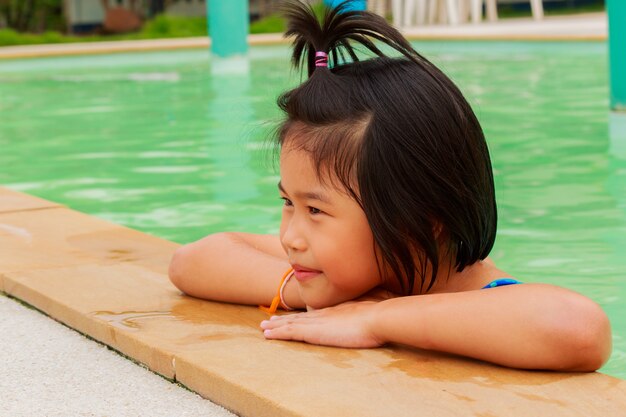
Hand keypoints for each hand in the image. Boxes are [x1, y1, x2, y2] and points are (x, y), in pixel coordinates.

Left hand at [260, 301, 384, 347]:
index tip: (291, 316)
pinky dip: (278, 333)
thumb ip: (366, 316)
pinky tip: (268, 335)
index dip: (301, 316)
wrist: (377, 317)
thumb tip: (373, 318)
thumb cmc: (379, 318)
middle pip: (299, 317)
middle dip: (283, 320)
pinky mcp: (313, 331)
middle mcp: (323, 314)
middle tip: (269, 321)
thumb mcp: (371, 314)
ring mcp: (318, 322)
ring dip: (276, 326)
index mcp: (336, 312)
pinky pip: (290, 332)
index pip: (314, 315)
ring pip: (290, 324)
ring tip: (263, 328)